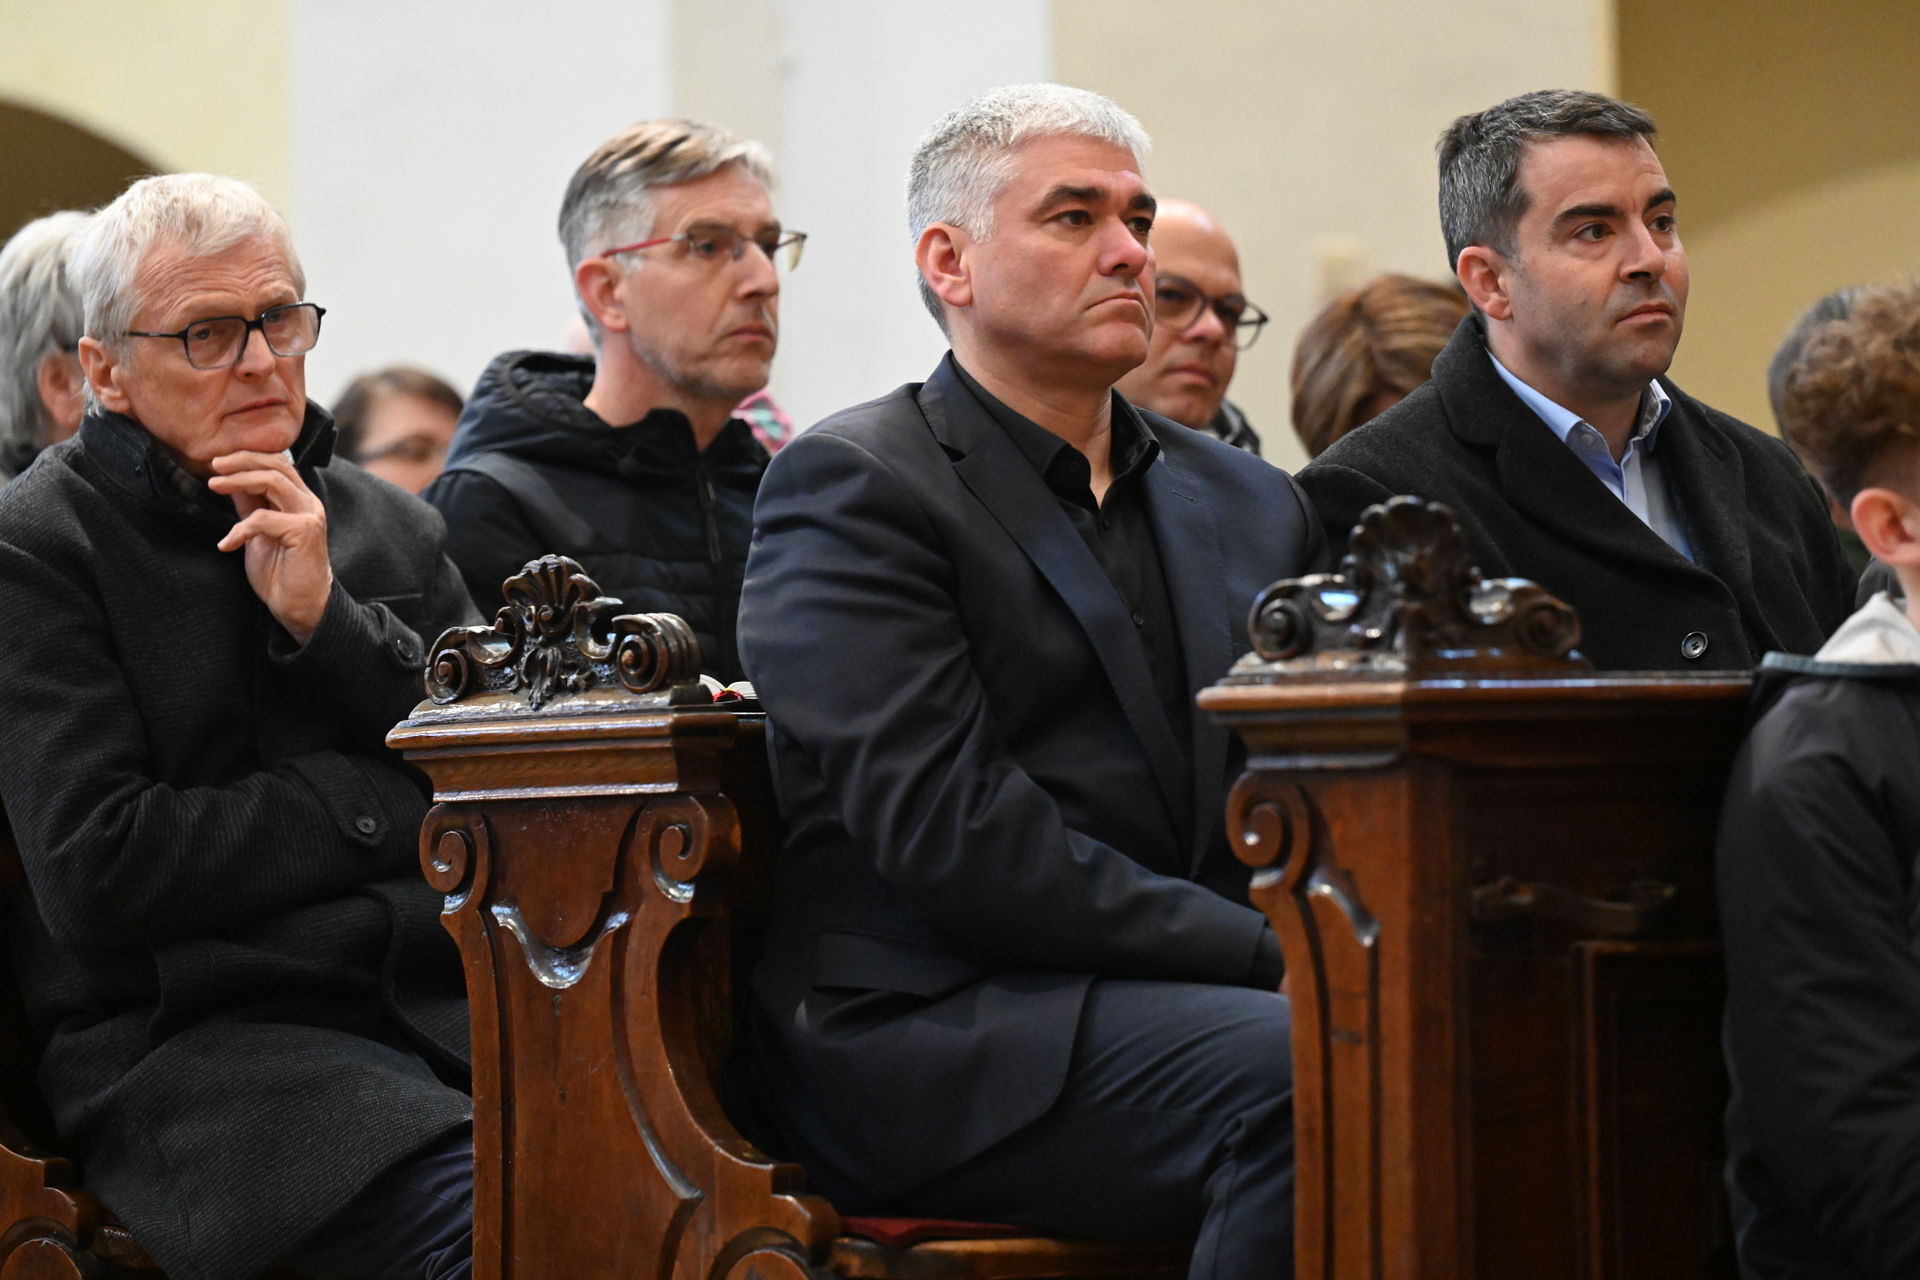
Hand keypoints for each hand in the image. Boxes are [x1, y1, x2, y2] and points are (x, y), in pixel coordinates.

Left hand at [209, 450, 332, 644]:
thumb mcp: (257, 534)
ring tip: (214, 486)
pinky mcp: (304, 533)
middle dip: (242, 460)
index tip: (218, 462)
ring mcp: (309, 516)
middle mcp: (308, 503)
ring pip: (273, 481)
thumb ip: (249, 507)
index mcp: (299, 500)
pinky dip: (239, 529)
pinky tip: (226, 545)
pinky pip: (264, 519)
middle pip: (276, 465)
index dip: (247, 457)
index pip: (277, 464)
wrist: (300, 607)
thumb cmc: (280, 574)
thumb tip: (229, 481)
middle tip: (214, 465)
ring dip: (239, 480)